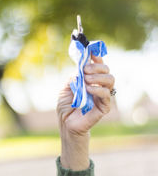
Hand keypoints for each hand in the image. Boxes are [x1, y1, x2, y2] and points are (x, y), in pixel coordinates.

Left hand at [57, 55, 114, 169]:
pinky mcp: (104, 107)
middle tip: (86, 70)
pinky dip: (98, 89)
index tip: (91, 51)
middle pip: (107, 70)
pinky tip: (88, 89)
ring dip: (99, 77)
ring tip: (87, 79)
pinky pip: (107, 95)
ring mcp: (102, 96)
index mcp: (91, 80)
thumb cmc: (66, 106)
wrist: (66, 124)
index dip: (96, 57)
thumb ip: (73, 77)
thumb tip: (81, 69)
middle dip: (97, 66)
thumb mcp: (65, 88)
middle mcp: (99, 86)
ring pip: (110, 80)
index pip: (98, 65)